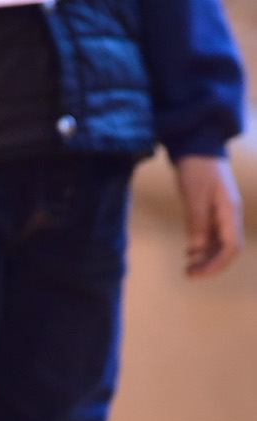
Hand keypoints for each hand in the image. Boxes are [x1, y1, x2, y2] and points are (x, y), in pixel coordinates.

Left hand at [175, 155, 242, 278]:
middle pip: (228, 248)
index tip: (195, 273)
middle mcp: (230, 214)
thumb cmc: (197, 169)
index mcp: (230, 211)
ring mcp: (223, 212)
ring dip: (206, 257)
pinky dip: (203, 246)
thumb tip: (198, 248)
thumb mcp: (194, 196)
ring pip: (220, 243)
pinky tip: (190, 252)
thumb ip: (197, 222)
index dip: (216, 264)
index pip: (231, 247)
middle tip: (188, 274)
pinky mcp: (213, 210)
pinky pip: (213, 234)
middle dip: (211, 264)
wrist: (197, 147)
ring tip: (188, 266)